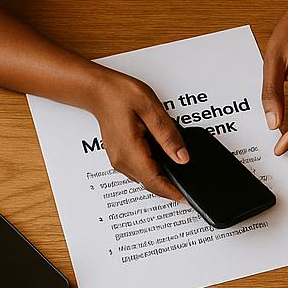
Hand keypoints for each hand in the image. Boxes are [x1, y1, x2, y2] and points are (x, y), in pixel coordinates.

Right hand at [87, 67, 187, 200]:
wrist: (98, 90)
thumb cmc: (119, 94)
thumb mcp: (150, 109)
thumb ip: (168, 135)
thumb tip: (182, 157)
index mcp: (130, 150)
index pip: (153, 181)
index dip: (172, 192)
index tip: (186, 197)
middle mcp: (122, 160)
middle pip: (151, 183)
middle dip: (170, 187)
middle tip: (189, 186)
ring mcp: (120, 159)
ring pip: (146, 177)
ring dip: (162, 177)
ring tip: (179, 170)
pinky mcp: (122, 155)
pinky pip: (141, 169)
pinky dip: (154, 169)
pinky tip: (164, 158)